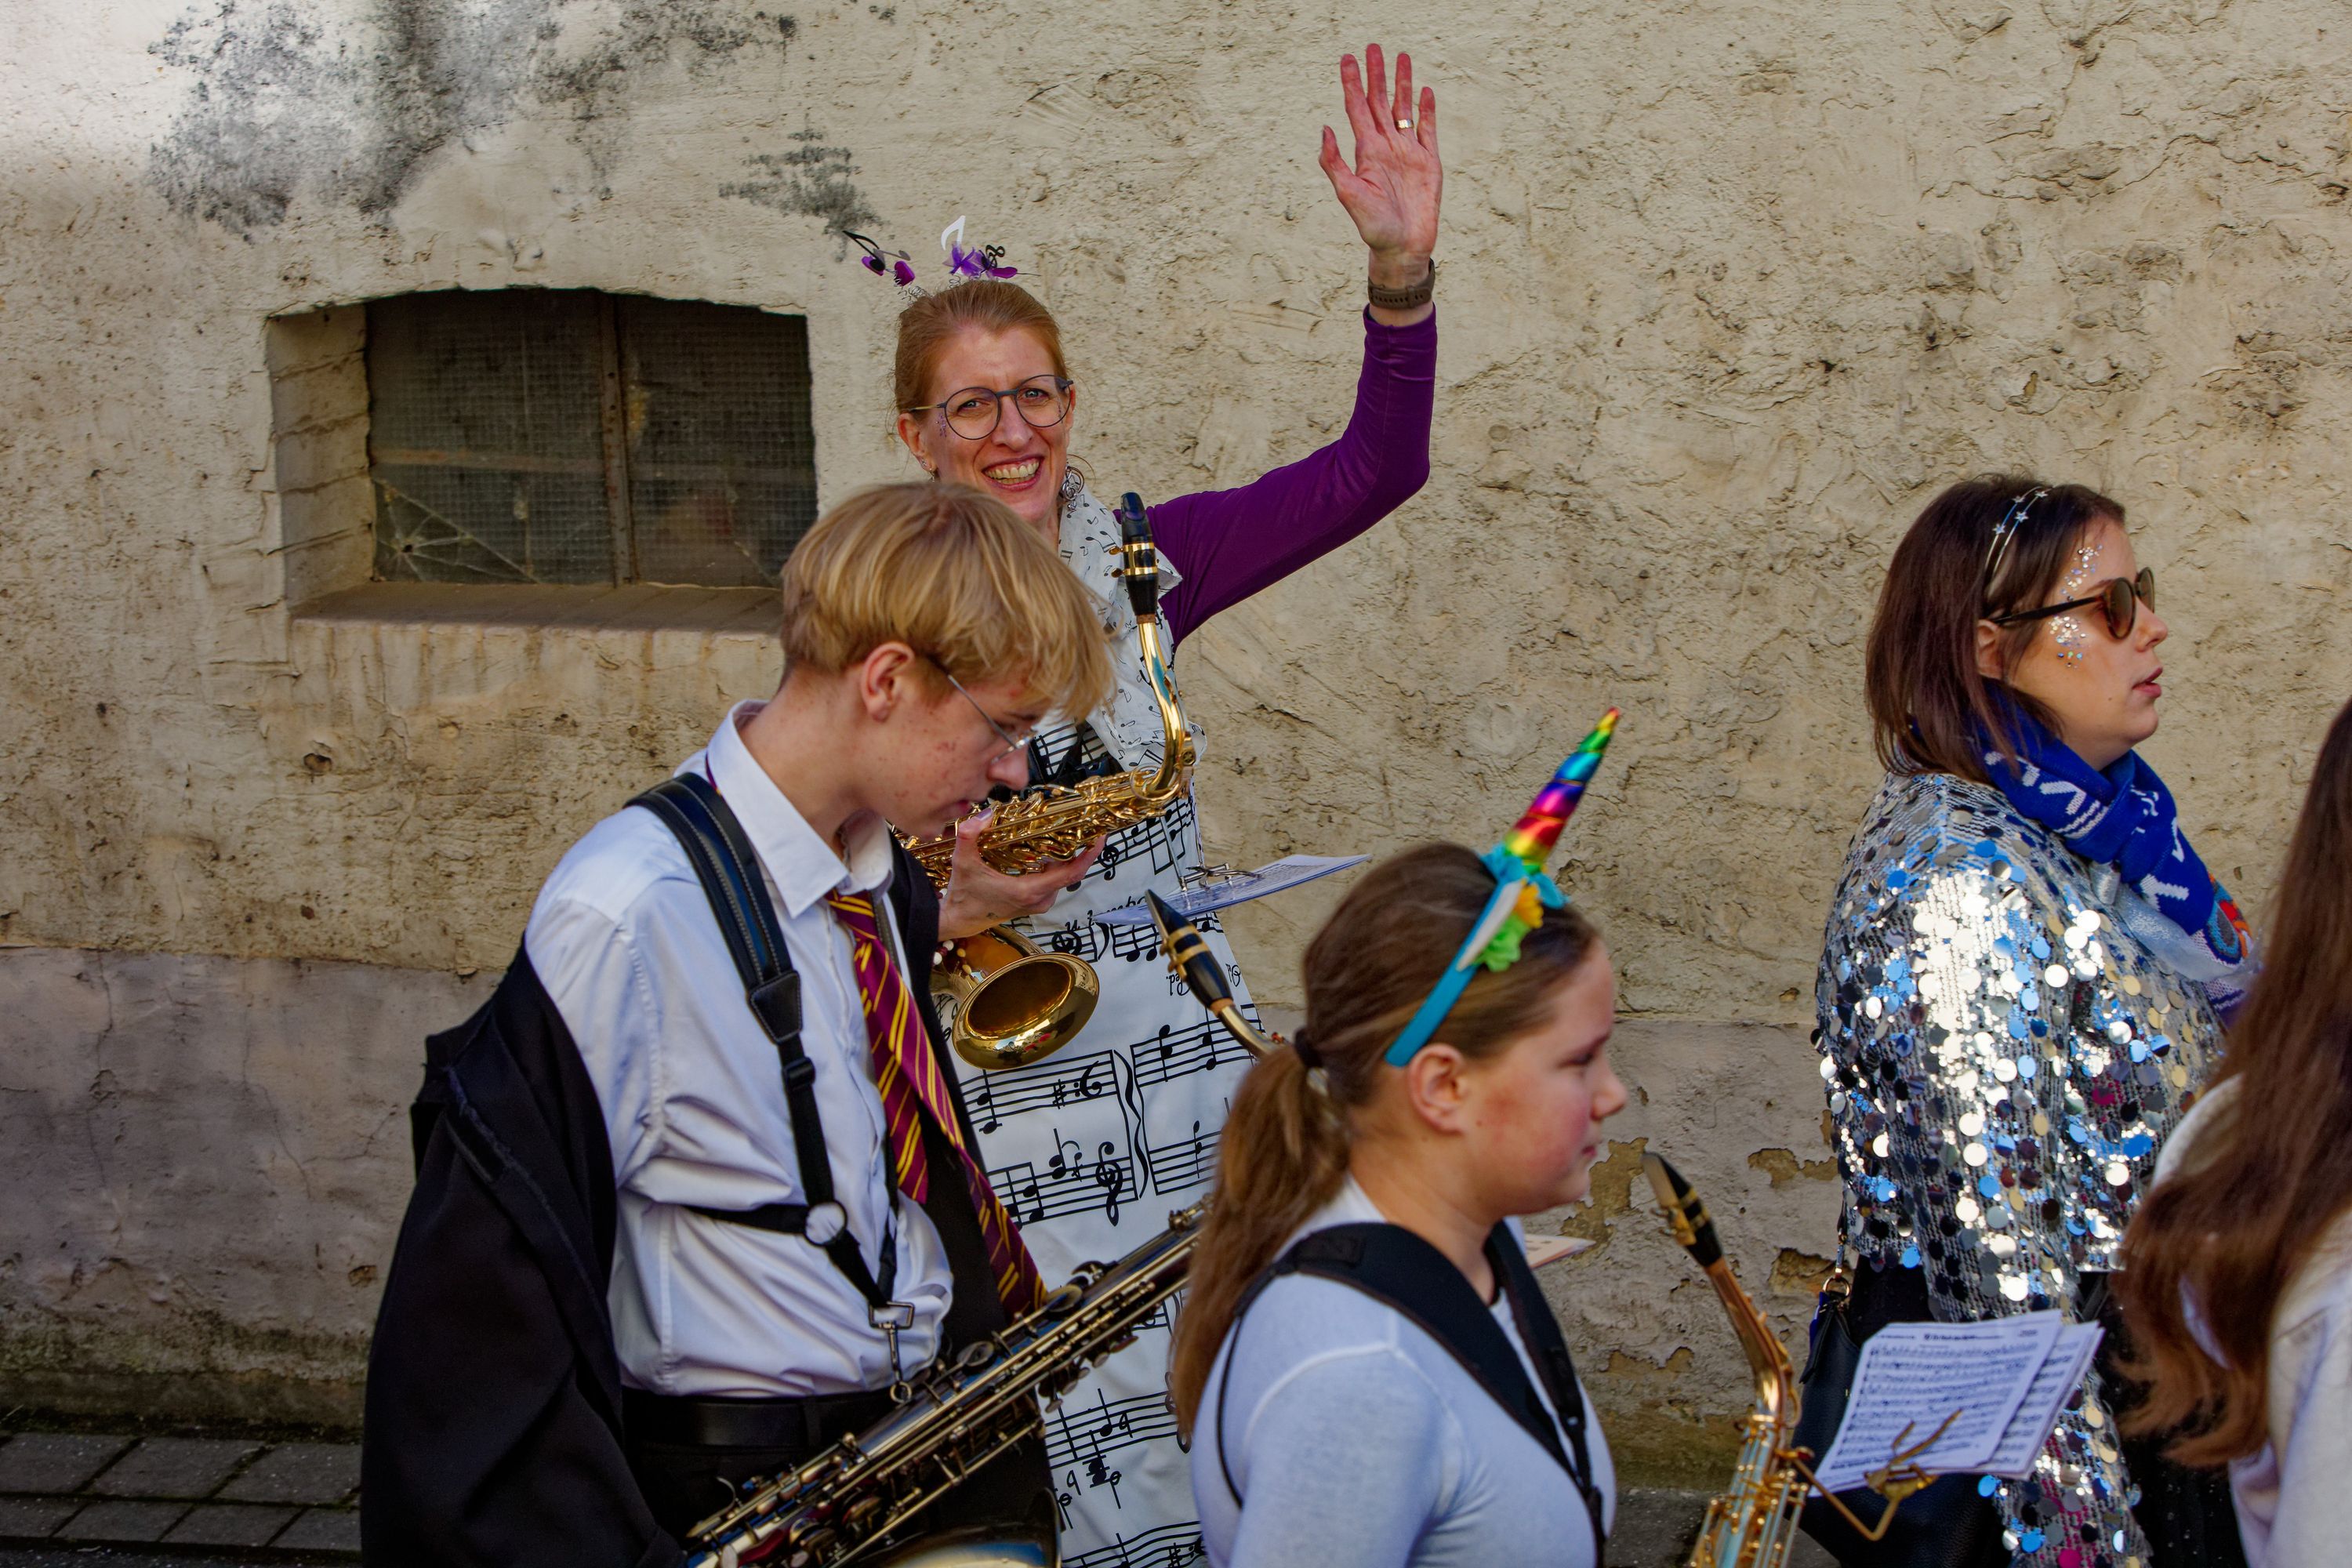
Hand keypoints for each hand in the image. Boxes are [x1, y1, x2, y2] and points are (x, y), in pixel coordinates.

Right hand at [937, 810, 1104, 939]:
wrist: (958, 921)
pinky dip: (1056, 866)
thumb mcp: (963, 863)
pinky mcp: (1034, 902)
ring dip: (1066, 857)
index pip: (1071, 873)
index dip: (1089, 855)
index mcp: (1029, 891)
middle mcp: (1039, 899)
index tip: (1099, 837)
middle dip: (1080, 850)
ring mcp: (1038, 903)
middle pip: (1071, 873)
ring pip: (1062, 877)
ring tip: (1066, 833)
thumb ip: (969, 836)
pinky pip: (1053, 881)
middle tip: (1082, 825)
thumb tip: (985, 814)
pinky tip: (1048, 850)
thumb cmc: (964, 896)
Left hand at [1318, 43, 1440, 286]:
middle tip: (1373, 47)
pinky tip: (1425, 91)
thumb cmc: (1373, 227)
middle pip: (1380, 102)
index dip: (1352, 83)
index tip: (1347, 59)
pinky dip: (1427, 110)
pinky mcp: (1429, 162)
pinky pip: (1428, 130)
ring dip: (1402, 84)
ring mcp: (1408, 153)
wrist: (1403, 248)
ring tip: (1401, 57)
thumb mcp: (1348, 194)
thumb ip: (1334, 162)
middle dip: (1376, 75)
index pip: (1357, 108)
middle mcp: (1386, 147)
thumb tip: (1324, 128)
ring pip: (1404, 109)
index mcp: (1366, 151)